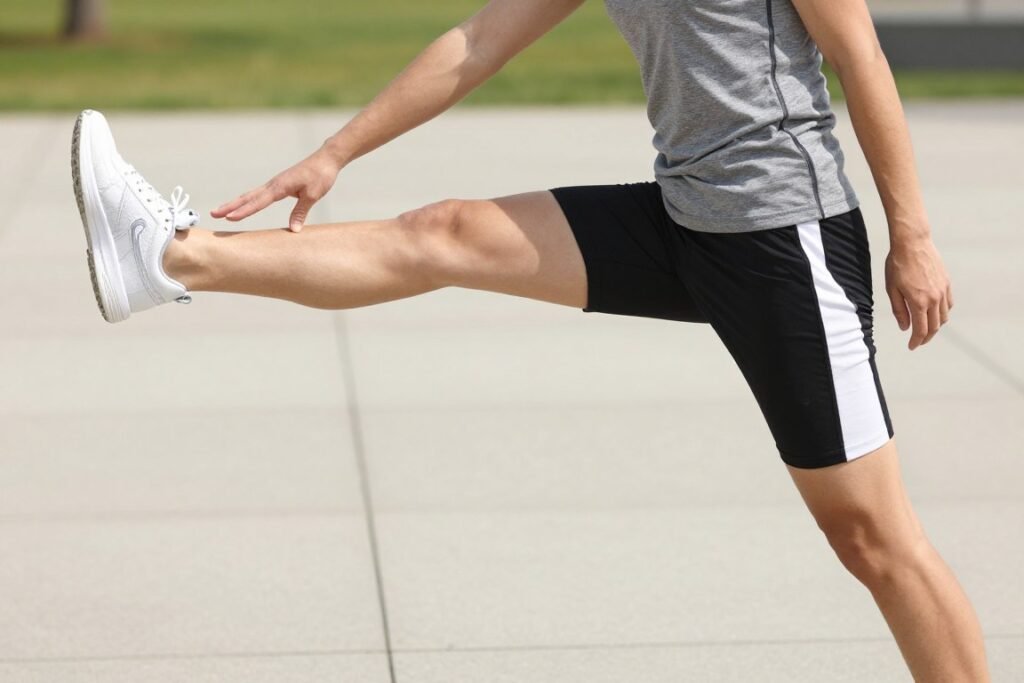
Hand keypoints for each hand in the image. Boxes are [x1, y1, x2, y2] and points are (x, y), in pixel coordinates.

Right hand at [211, 147, 342, 231]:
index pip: (259, 202)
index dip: (244, 211)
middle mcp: (273, 184)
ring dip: (235, 203)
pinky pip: (259, 195)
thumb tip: (293, 230)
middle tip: (213, 214)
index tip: (230, 218)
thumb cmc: (321, 176)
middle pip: (248, 197)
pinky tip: (242, 205)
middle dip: (230, 206)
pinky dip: (247, 200)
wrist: (326, 159)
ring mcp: (274, 184)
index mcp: (280, 186)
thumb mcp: (313, 195)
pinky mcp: (278, 185)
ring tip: (220, 212)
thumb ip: (301, 212)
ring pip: (250, 195)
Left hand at [884, 236, 953, 349]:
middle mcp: (934, 299)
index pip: (921, 330)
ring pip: (944, 316)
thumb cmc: (897, 265)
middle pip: (935, 326)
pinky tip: (934, 312)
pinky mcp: (946, 283)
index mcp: (919, 302)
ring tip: (926, 328)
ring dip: (936, 326)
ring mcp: (942, 291)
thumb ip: (899, 310)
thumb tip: (905, 327)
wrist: (912, 243)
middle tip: (918, 342)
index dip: (916, 341)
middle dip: (926, 337)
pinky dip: (943, 312)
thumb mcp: (892, 289)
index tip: (911, 346)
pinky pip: (949, 304)